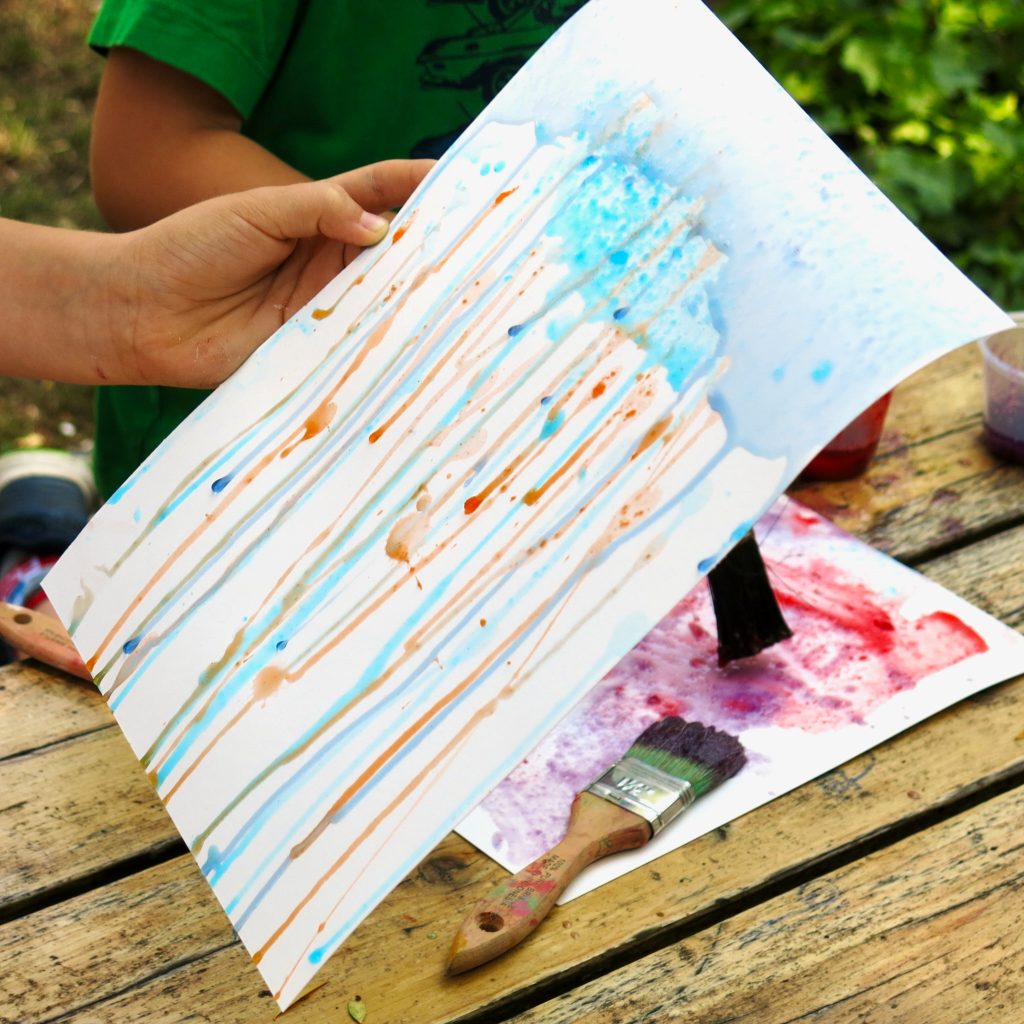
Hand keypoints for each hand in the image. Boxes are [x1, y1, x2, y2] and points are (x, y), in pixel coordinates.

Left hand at [111, 159, 432, 387]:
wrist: (143, 309)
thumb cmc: (191, 246)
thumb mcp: (257, 212)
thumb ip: (319, 209)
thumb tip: (381, 226)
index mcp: (316, 217)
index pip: (377, 196)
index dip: (417, 186)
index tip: (461, 180)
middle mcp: (328, 262)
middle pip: (391, 251)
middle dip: (431, 245)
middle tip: (479, 244)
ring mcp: (323, 306)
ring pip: (381, 298)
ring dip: (415, 294)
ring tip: (462, 289)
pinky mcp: (313, 348)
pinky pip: (356, 342)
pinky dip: (383, 340)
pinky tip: (417, 336)